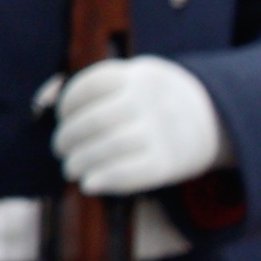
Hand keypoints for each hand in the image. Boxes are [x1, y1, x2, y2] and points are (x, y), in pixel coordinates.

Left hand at [41, 56, 232, 195]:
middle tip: (62, 149)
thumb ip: (95, 87)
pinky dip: (103, 180)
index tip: (63, 117)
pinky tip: (90, 183)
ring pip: (108, 148)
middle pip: (95, 121)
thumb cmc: (156, 101)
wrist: (217, 120)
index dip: (68, 104)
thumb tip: (44, 99)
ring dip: (80, 162)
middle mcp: (153, 101)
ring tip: (72, 168)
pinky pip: (129, 173)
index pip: (91, 85)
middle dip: (67, 139)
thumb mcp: (136, 78)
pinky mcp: (169, 162)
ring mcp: (163, 131)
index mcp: (142, 76)